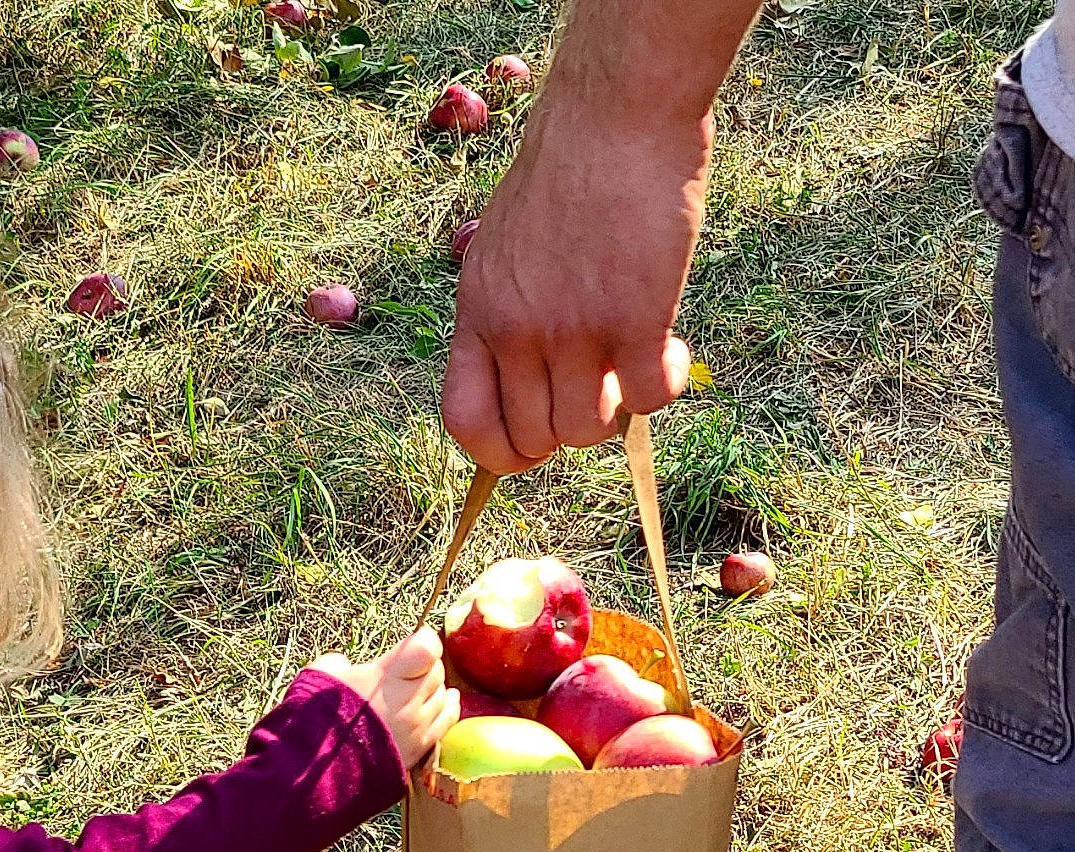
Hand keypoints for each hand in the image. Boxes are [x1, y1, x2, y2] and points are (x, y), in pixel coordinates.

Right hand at [315, 630, 456, 770]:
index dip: (421, 640)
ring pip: (443, 696)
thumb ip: (339, 664)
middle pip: (436, 671)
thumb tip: (345, 667)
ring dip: (432, 689)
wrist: (317, 775)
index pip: (427, 647)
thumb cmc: (315, 721)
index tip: (410, 645)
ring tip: (416, 690)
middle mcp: (408, 701)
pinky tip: (444, 701)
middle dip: (423, 667)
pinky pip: (446, 722)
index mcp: (387, 678)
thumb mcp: (318, 677)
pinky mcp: (418, 751)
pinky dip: (446, 709)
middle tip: (405, 672)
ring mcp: (416, 728)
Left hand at [443, 105, 704, 474]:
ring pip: (586, 431)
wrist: (616, 115)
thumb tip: (528, 382)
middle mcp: (516, 331)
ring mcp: (573, 329)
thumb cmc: (567, 174)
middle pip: (533, 436)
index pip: (465, 421)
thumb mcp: (503, 250)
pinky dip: (662, 389)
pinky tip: (670, 350)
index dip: (499, 452)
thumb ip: (506, 316)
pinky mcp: (634, 320)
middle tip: (598, 389)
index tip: (531, 446)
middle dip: (567, 430)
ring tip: (634, 366)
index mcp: (478, 314)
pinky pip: (647, 400)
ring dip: (615, 413)